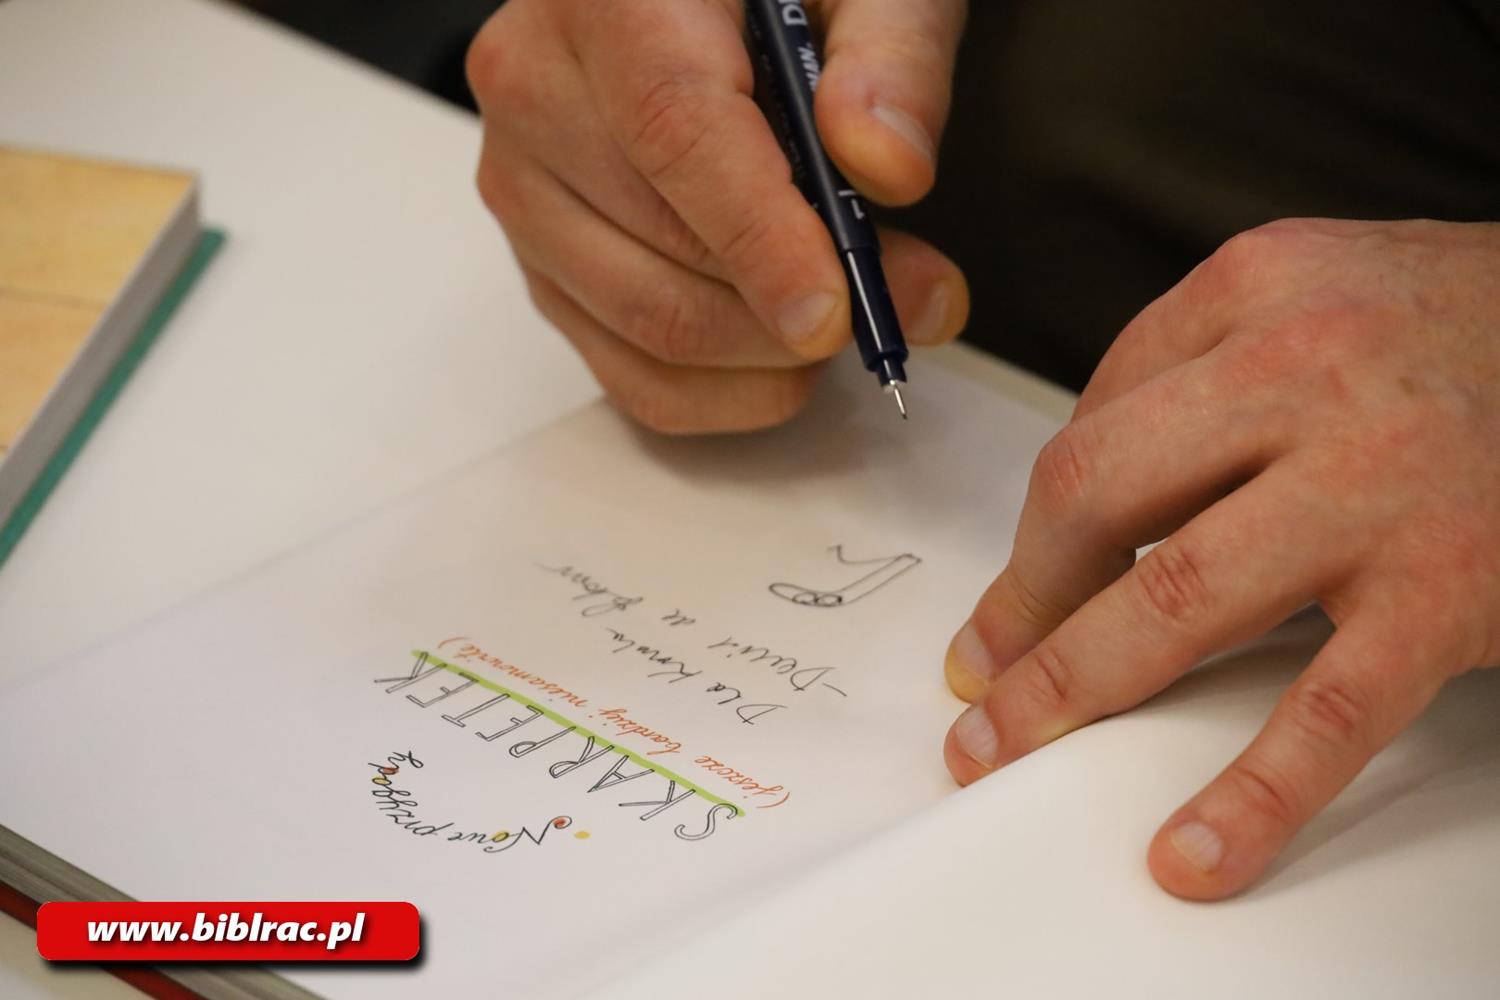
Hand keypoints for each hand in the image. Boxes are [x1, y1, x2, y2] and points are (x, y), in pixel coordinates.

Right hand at [467, 0, 969, 432]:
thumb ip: (892, 58)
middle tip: (914, 300)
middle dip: (799, 304)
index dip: (760, 236)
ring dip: (771, 353)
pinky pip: (628, 372)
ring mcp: (523, 186)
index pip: (675, 131)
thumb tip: (885, 167)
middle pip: (662, 246)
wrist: (679, 1)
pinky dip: (726, 391)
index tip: (834, 309)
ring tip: (857, 313)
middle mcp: (534, 88)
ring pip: (646, 324)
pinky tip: (789, 355)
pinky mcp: (539, 262)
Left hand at [941, 218, 1499, 898]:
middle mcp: (1305, 369)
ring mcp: (1376, 482)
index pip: (1093, 424)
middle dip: (1019, 603)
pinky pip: (1331, 707)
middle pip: (1096, 496)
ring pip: (1178, 597)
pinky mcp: (1450, 586)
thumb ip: (1201, 368)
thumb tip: (1091, 496)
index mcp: (1257, 287)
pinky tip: (1195, 848)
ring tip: (1005, 746)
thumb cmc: (1468, 326)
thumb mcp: (1319, 290)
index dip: (1036, 531)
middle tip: (978, 675)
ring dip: (1070, 684)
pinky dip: (1255, 793)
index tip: (1011, 597)